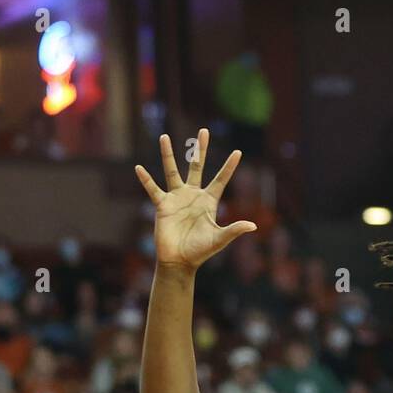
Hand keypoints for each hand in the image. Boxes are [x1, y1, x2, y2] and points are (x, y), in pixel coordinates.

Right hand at [135, 129, 257, 271]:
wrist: (179, 261)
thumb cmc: (200, 252)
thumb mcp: (219, 239)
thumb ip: (234, 230)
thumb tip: (254, 226)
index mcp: (208, 201)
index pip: (221, 180)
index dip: (229, 167)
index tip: (238, 152)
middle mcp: (193, 195)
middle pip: (197, 166)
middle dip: (200, 149)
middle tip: (204, 131)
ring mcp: (177, 198)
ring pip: (171, 171)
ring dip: (168, 154)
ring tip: (164, 136)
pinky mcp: (162, 205)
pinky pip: (153, 189)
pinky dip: (146, 180)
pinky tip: (138, 168)